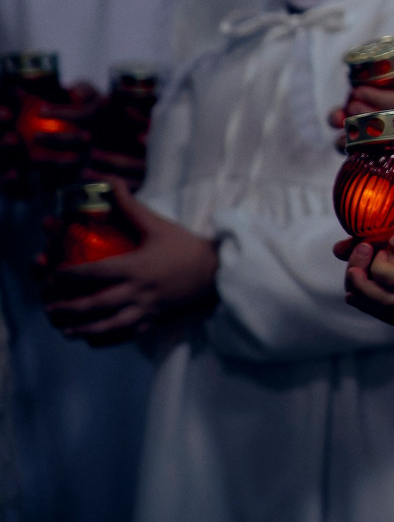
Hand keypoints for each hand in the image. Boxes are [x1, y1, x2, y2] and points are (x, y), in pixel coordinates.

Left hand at [44, 183, 218, 343]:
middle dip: (68, 308)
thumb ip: (131, 206)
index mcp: (136, 267)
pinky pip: (124, 336)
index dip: (69, 276)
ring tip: (63, 329)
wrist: (217, 272)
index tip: (52, 276)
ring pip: (107, 326)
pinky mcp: (154, 321)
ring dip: (81, 329)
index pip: (94, 273)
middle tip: (49, 306)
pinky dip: (104, 340)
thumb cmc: (185, 247)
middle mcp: (138, 291)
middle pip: (95, 305)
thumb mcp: (158, 225)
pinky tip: (91, 339)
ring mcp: (146, 309)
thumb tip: (111, 182)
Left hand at [339, 205, 393, 327]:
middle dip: (361, 284)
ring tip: (353, 286)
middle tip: (353, 267)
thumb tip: (391, 242)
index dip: (373, 263)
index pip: (391, 278)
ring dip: (368, 302)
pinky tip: (371, 300)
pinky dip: (385, 311)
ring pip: (393, 316)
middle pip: (386, 302)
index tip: (374, 247)